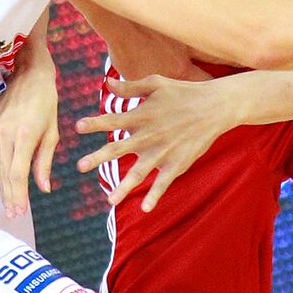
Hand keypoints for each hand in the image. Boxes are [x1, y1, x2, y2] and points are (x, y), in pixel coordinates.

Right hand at [0, 58, 58, 218]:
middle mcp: (3, 134)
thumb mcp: (52, 132)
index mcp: (24, 135)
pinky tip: (2, 182)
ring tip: (9, 204)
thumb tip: (44, 188)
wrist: (27, 74)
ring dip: (1, 187)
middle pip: (3, 174)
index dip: (17, 195)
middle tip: (13, 214)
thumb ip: (45, 161)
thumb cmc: (46, 102)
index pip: (16, 173)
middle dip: (9, 196)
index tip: (20, 211)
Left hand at [75, 74, 235, 212]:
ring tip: (110, 200)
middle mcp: (149, 135)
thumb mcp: (157, 83)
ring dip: (123, 187)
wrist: (215, 107)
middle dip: (98, 158)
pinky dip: (155, 196)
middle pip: (118, 149)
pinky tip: (145, 209)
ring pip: (139, 173)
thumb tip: (106, 84)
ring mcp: (163, 152)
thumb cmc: (183, 92)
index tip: (77, 127)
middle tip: (80, 166)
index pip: (113, 120)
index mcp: (142, 115)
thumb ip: (131, 86)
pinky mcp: (177, 163)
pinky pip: (163, 183)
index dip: (95, 123)